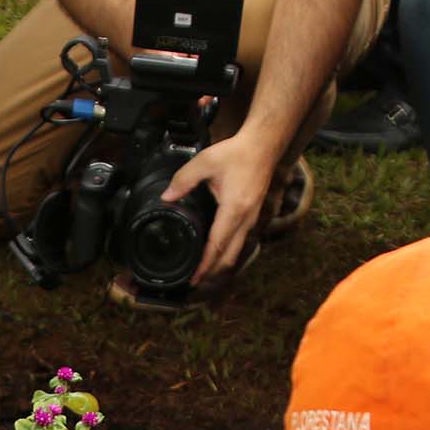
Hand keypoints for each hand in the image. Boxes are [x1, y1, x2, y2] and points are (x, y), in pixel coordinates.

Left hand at [159, 129, 277, 288]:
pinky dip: (227, 253)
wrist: (263, 146)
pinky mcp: (253, 216)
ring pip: (236, 251)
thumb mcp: (205, 161)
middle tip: (194, 282)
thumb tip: (166, 197)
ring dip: (220, 265)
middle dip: (212, 272)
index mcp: (234, 209)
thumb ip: (183, 180)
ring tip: (203, 273)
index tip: (194, 278)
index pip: (218, 245)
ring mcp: (252, 219)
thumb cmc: (237, 153)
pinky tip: (216, 253)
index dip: (205, 264)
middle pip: (229, 256)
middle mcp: (246, 219)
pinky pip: (240, 241)